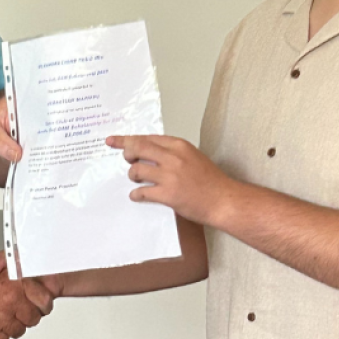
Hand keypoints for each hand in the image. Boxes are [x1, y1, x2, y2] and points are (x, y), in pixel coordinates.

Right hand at [0, 246, 47, 338]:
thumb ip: (3, 265)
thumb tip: (11, 268)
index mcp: (15, 280)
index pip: (43, 298)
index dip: (43, 303)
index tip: (41, 305)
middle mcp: (10, 299)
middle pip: (32, 318)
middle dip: (28, 317)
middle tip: (23, 314)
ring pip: (16, 331)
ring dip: (13, 328)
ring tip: (7, 322)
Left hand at [106, 135, 236, 226]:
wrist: (224, 200)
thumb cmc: (211, 180)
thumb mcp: (193, 156)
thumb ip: (172, 152)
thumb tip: (150, 152)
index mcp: (179, 145)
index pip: (147, 138)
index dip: (128, 139)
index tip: (114, 140)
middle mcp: (172, 157)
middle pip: (137, 148)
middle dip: (126, 153)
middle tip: (126, 159)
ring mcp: (169, 176)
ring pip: (136, 170)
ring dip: (132, 175)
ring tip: (137, 180)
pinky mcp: (168, 194)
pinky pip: (142, 192)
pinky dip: (136, 194)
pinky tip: (137, 195)